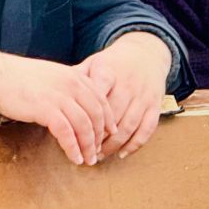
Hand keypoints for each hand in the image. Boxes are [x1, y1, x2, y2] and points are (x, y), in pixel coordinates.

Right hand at [0, 48, 115, 165]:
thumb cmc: (21, 78)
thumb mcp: (52, 76)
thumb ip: (68, 87)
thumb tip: (78, 107)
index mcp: (75, 76)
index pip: (101, 100)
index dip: (108, 119)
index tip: (110, 134)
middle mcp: (71, 84)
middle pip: (96, 115)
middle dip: (100, 137)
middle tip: (98, 152)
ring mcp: (59, 96)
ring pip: (84, 126)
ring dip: (88, 146)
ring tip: (88, 160)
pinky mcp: (45, 109)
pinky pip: (66, 133)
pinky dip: (73, 148)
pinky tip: (74, 157)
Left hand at [78, 32, 171, 158]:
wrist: (145, 53)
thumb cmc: (112, 63)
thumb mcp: (93, 63)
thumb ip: (76, 78)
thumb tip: (53, 92)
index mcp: (108, 71)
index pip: (96, 95)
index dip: (85, 116)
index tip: (73, 130)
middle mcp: (128, 84)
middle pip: (112, 115)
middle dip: (97, 136)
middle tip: (83, 150)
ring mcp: (143, 96)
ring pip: (128, 125)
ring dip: (113, 145)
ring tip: (98, 155)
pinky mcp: (155, 105)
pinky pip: (147, 129)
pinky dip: (134, 145)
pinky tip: (122, 154)